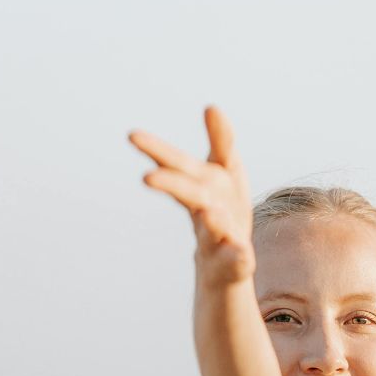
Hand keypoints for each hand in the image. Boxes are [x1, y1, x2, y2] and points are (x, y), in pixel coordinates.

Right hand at [128, 105, 254, 284]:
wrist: (223, 269)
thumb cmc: (223, 212)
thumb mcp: (227, 174)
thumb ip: (222, 142)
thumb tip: (211, 106)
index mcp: (202, 187)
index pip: (180, 166)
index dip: (159, 153)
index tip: (132, 137)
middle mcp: (205, 213)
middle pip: (190, 196)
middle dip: (172, 186)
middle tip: (146, 178)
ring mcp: (218, 242)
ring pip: (212, 231)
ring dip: (210, 221)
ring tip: (209, 212)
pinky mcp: (235, 265)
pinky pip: (237, 263)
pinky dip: (238, 259)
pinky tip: (243, 254)